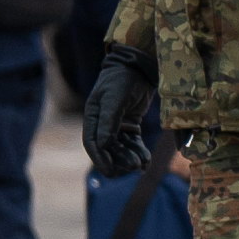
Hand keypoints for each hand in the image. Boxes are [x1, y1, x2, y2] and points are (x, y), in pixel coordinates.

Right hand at [83, 45, 156, 176]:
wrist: (138, 66)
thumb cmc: (122, 79)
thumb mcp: (115, 99)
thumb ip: (108, 121)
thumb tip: (102, 145)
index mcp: (93, 117)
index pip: (92, 143)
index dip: (99, 159)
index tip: (110, 171)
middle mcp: (102, 124)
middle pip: (107, 149)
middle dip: (119, 160)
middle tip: (133, 166)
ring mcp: (117, 125)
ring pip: (121, 148)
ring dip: (130, 157)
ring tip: (142, 163)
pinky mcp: (131, 125)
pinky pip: (133, 143)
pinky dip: (139, 152)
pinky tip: (146, 160)